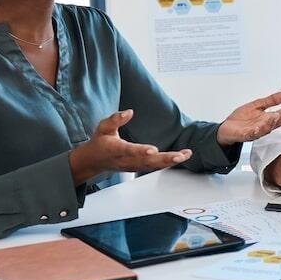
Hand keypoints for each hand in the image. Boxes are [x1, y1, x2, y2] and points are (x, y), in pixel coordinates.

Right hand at [69, 110, 191, 183]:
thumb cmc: (100, 142)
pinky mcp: (139, 167)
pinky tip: (181, 157)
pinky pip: (155, 166)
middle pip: (147, 161)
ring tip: (186, 155)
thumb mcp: (103, 127)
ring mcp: (133, 165)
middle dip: (165, 159)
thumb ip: (115, 119)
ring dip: (170, 161)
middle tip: (180, 156)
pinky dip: (168, 163)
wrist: (94, 160)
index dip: (141, 151)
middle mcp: (126, 160)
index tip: (153, 150)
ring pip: (153, 165)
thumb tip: (129, 112)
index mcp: (116, 149)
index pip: (129, 150)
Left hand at [216, 90, 280, 145]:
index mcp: (268, 118)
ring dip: (272, 123)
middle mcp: (264, 125)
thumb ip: (272, 100)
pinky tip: (259, 126)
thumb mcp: (258, 105)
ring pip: (267, 128)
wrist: (226, 128)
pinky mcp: (246, 135)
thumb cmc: (242, 118)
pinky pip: (252, 133)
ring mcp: (256, 131)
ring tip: (277, 116)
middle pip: (277, 122)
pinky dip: (256, 131)